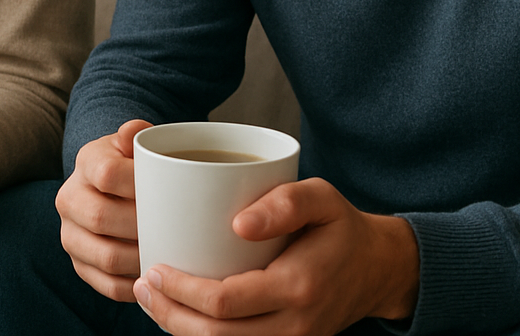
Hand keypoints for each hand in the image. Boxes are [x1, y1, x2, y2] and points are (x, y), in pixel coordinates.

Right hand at [55, 119, 152, 300]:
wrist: (113, 184)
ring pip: (106, 257)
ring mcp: (70, 234)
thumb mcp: (136, 144)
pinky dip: (135, 285)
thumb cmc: (134, 164)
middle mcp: (69, 197)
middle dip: (142, 226)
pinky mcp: (79, 264)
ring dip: (141, 258)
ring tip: (167, 253)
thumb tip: (133, 131)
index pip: (106, 174)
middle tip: (173, 229)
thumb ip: (137, 135)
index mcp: (86, 162)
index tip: (167, 191)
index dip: (138, 185)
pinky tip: (154, 274)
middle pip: (102, 218)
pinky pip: (107, 284)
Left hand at [132, 177, 419, 334]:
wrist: (379, 269)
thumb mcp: (322, 197)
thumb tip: (238, 223)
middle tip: (141, 285)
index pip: (226, 302)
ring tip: (150, 300)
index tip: (153, 267)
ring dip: (180, 330)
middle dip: (170, 314)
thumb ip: (284, 203)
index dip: (182, 291)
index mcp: (298, 287)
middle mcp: (295, 326)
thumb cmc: (342, 225)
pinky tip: (179, 316)